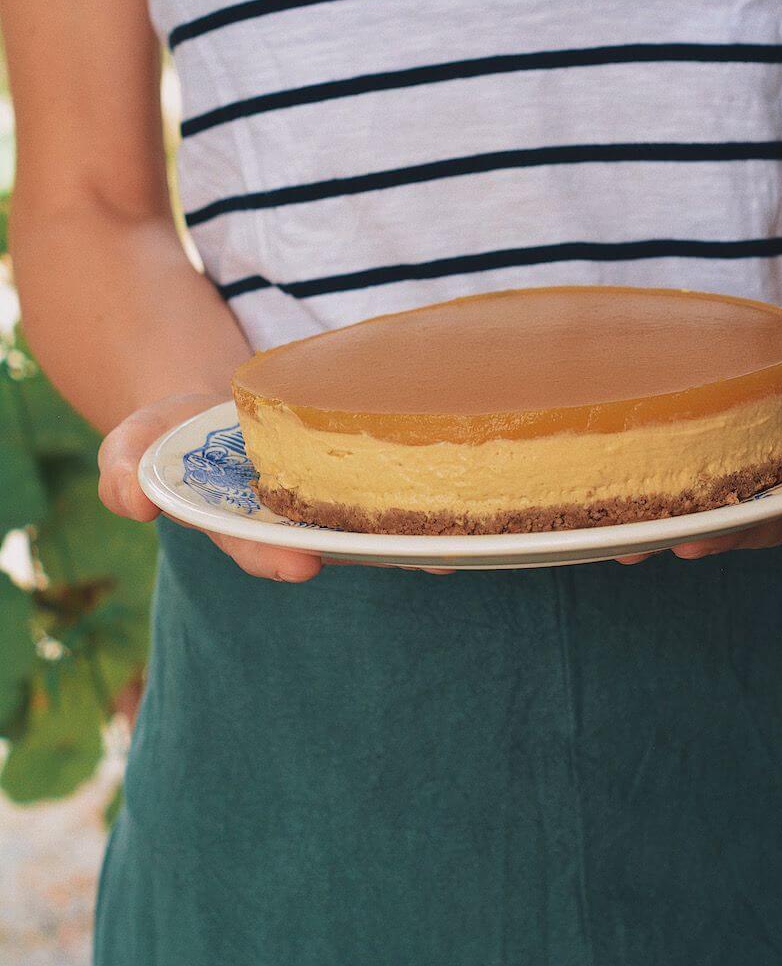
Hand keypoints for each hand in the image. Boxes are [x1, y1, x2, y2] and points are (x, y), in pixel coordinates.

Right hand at [98, 391, 454, 579]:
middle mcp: (296, 522)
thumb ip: (124, 470)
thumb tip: (135, 500)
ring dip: (424, 528)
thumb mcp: (136, 444)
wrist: (210, 402)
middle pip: (341, 541)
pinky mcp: (359, 465)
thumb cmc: (172, 433)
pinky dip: (431, 483)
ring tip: (467, 533)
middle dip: (380, 550)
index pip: (261, 548)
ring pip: (381, 518)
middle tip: (426, 558)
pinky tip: (472, 482)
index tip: (301, 563)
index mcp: (242, 527)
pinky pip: (396, 478)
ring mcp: (333, 497)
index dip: (277, 556)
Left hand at [613, 349, 781, 564]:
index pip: (774, 520)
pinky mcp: (724, 459)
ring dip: (654, 525)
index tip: (696, 537)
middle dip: (682, 533)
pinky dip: (646, 489)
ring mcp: (749, 484)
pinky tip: (602, 497)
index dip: (733, 529)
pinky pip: (685, 480)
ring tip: (609, 536)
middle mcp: (777, 501)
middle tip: (640, 539)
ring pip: (698, 511)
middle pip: (725, 525)